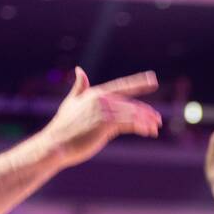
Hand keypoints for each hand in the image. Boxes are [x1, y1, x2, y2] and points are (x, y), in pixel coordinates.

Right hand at [40, 67, 160, 166]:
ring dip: (147, 121)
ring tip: (155, 128)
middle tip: (158, 119)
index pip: (122, 86)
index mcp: (96, 93)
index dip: (139, 82)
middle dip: (146, 112)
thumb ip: (79, 87)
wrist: (56, 144)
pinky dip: (141, 127)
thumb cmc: (63, 127)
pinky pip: (129, 124)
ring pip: (133, 114)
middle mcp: (102, 99)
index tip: (152, 79)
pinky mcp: (106, 124)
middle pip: (131, 104)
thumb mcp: (71, 103)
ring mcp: (104, 111)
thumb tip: (79, 70)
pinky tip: (148, 132)